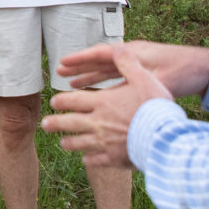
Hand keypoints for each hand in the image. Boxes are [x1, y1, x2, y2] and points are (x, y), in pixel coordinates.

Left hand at [44, 50, 174, 167]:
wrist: (162, 137)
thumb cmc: (154, 106)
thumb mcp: (143, 78)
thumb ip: (128, 63)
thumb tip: (118, 48)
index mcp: (103, 102)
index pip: (74, 100)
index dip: (62, 101)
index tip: (53, 102)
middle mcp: (98, 123)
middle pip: (70, 123)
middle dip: (55, 123)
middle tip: (45, 124)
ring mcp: (104, 143)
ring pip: (79, 143)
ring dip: (69, 143)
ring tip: (62, 143)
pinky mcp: (113, 159)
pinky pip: (96, 160)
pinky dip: (89, 159)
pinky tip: (86, 160)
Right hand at [57, 39, 208, 98]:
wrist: (205, 69)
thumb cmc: (184, 72)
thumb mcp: (159, 80)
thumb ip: (137, 84)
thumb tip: (117, 95)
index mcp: (134, 53)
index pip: (102, 53)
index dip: (81, 59)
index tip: (63, 63)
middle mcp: (133, 56)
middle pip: (100, 60)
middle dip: (80, 66)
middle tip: (59, 72)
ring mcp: (137, 64)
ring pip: (107, 69)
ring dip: (89, 75)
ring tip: (71, 83)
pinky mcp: (143, 72)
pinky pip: (117, 75)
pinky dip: (104, 82)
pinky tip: (96, 92)